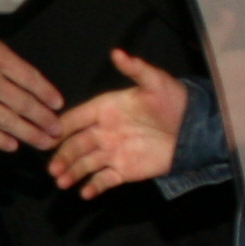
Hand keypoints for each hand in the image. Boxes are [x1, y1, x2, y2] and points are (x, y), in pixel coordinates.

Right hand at [46, 50, 187, 198]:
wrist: (194, 129)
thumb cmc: (174, 101)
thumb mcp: (155, 81)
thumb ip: (135, 68)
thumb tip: (117, 52)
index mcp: (106, 109)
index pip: (77, 118)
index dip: (63, 126)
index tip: (49, 135)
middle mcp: (104, 131)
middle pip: (76, 144)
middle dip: (63, 156)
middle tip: (53, 168)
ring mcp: (113, 152)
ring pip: (86, 164)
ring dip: (72, 172)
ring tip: (62, 182)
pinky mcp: (124, 170)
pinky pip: (104, 180)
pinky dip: (93, 187)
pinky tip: (84, 193)